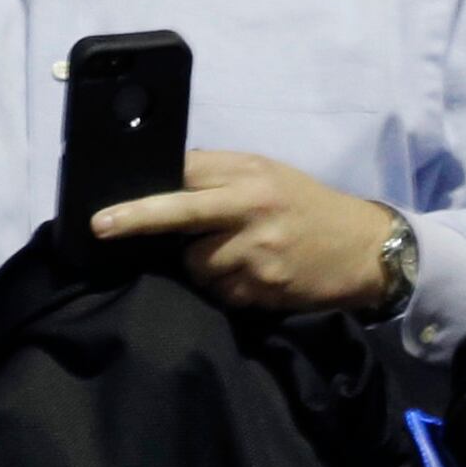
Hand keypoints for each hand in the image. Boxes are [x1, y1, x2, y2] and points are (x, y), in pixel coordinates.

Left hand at [91, 152, 402, 313]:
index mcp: (249, 177)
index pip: (185, 176)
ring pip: (196, 266)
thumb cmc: (306, 205)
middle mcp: (250, 210)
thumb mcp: (268, 173)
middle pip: (180, 216)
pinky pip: (220, 293)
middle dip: (138, 221)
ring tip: (231, 256)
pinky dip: (224, 288)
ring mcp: (256, 253)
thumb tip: (163, 177)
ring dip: (200, 266)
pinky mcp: (262, 289)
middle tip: (101, 227)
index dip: (143, 194)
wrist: (365, 249)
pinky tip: (249, 276)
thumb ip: (218, 174)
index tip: (103, 210)